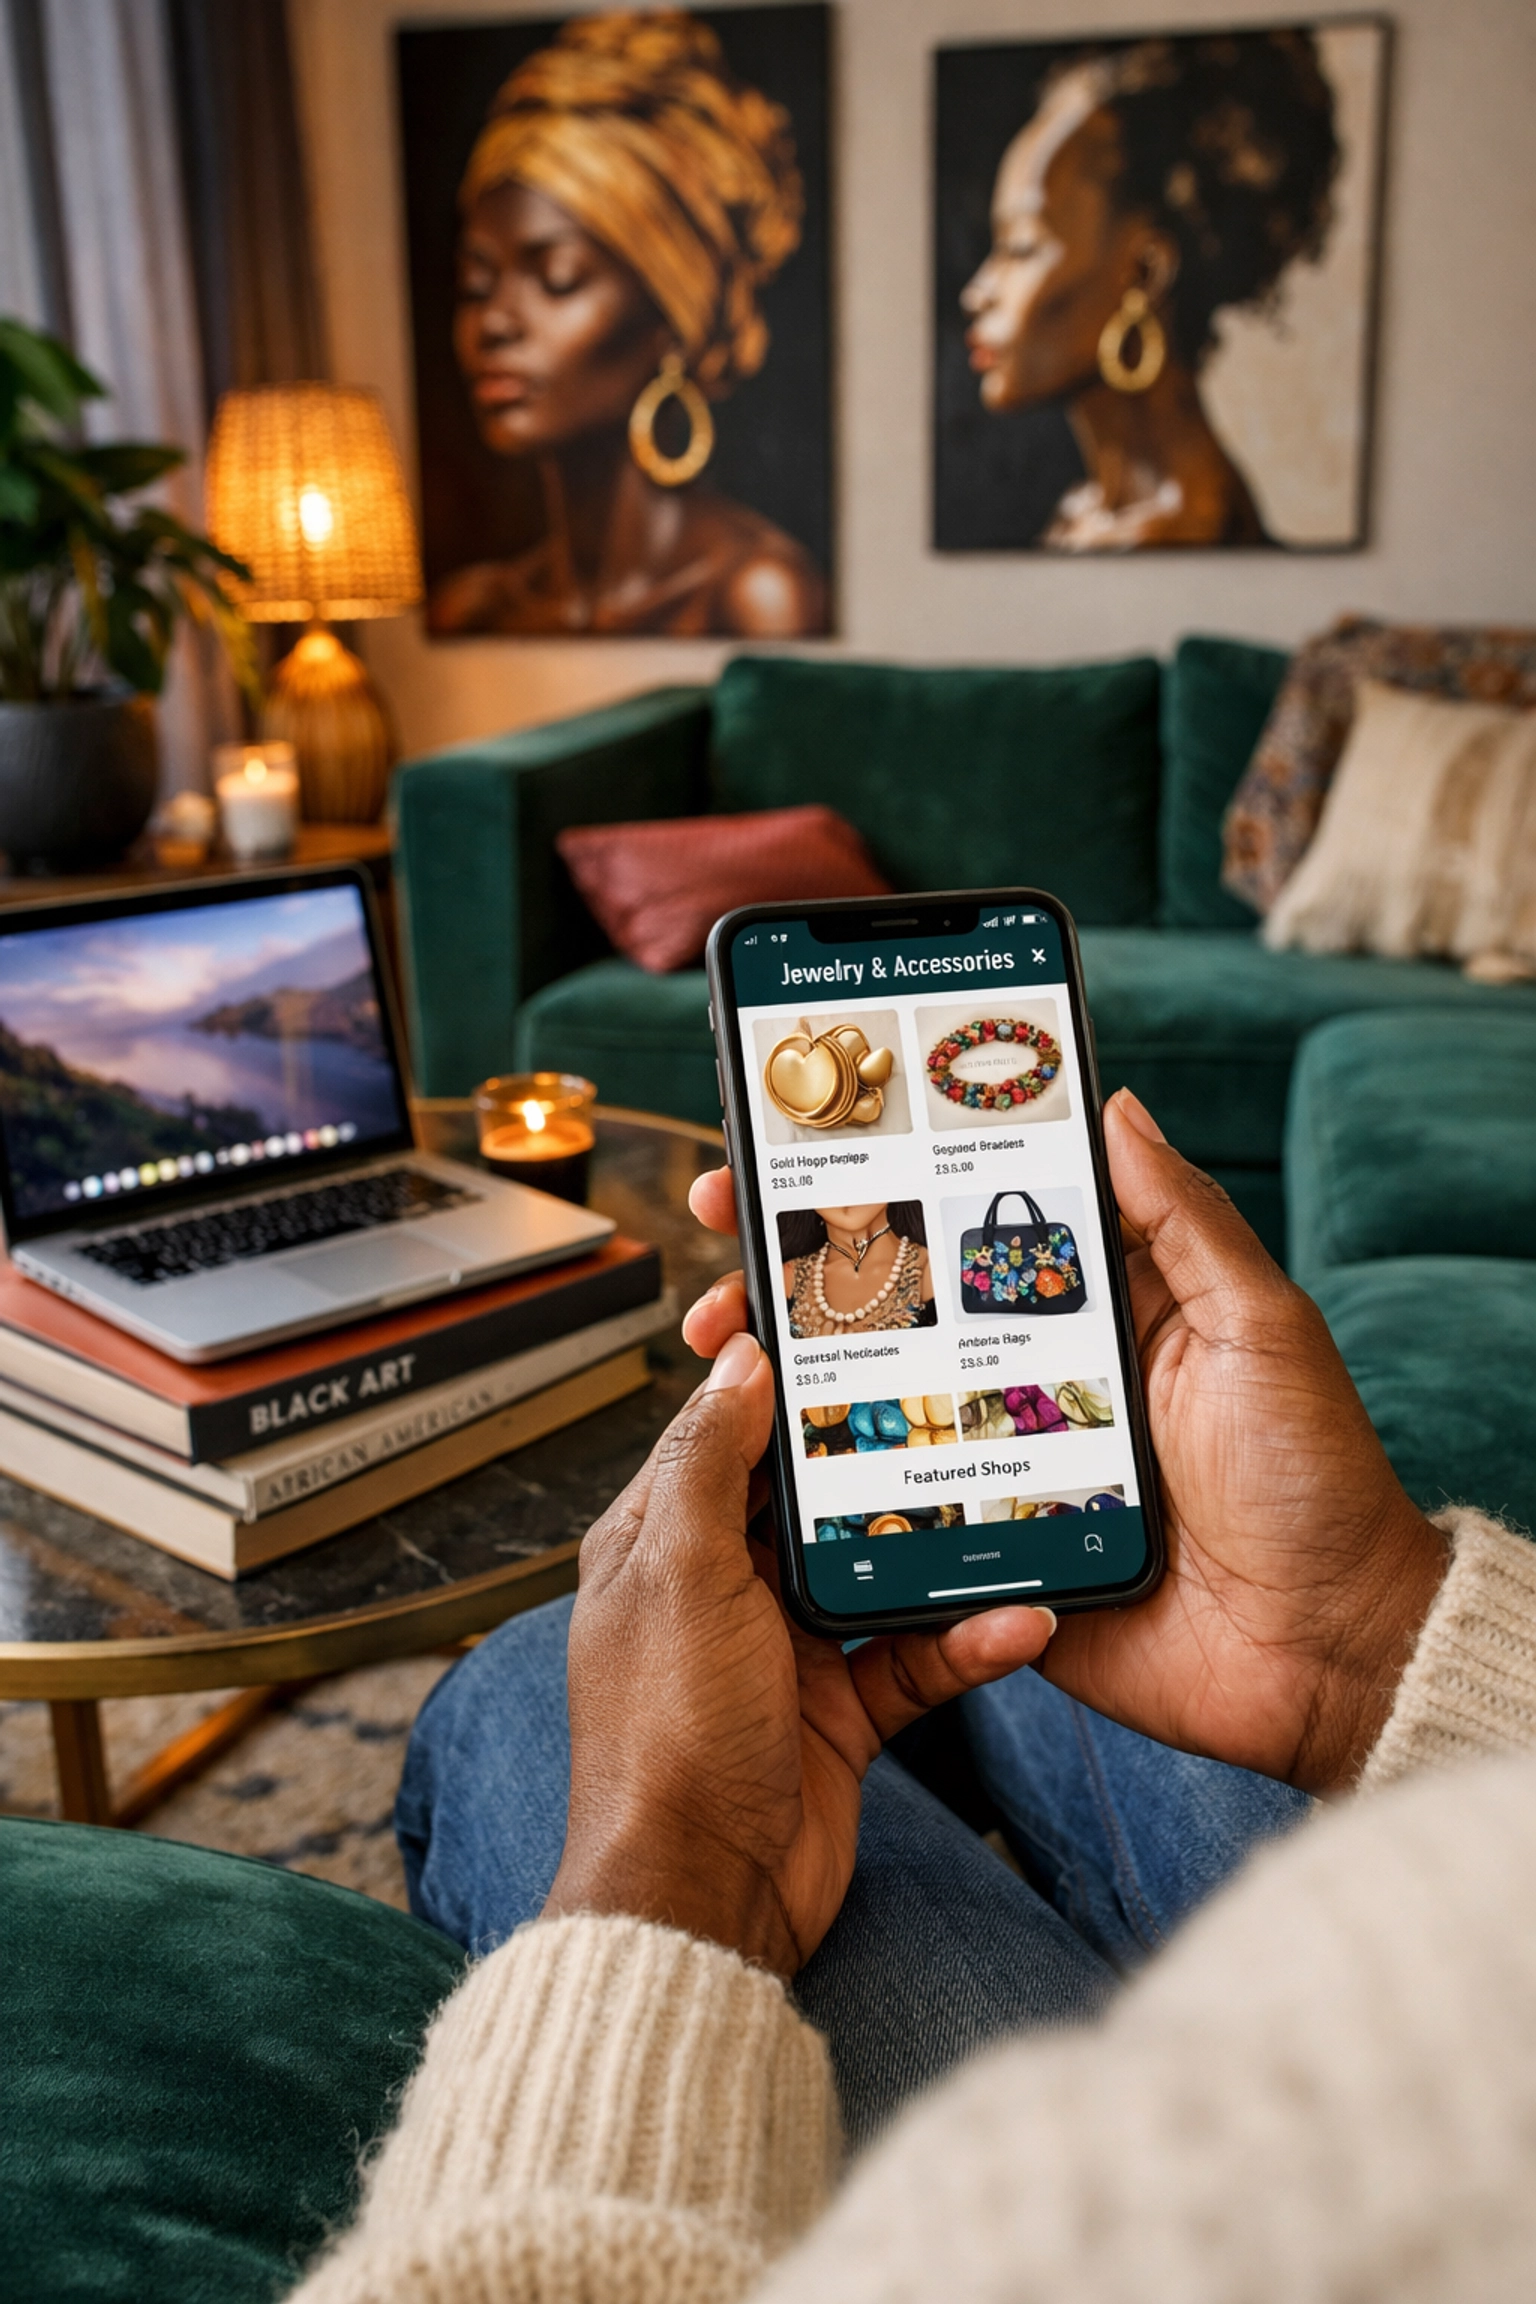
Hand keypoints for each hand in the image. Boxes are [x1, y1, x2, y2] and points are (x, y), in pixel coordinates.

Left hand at [543, 1332, 1054, 1975]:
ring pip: (876, 1572)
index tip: (842, 1328)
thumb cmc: (665, 1741)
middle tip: (951, 1398)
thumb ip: (712, 1463)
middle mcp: (719, 1589)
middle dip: (877, 1457)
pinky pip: (914, 1657)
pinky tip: (1015, 1621)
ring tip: (1007, 1505)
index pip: (721, 1433)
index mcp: (659, 1543)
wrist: (704, 1899)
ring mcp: (783, 1651)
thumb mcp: (682, 1574)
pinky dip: (964, 1642)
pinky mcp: (840, 1711)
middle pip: (808, 1496)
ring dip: (940, 1552)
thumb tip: (737, 1360)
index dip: (774, 1379)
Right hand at [683, 1092, 1447, 1795]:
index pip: (966, 1230)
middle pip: (897, 1315)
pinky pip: (897, 1522)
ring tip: (721, 1343)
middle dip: (800, 1276)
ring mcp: (1004, 1471)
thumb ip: (1182, 1222)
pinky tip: (762, 1465)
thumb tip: (1117, 1105)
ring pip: (878, 1412)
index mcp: (1093, 1313)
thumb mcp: (1259, 1327)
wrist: (1327, 1651)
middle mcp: (1034, 1382)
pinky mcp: (990, 1559)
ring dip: (792, 1381)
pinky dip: (831, 1499)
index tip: (794, 1150)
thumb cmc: (1312, 1479)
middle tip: (722, 1238)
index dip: (884, 1188)